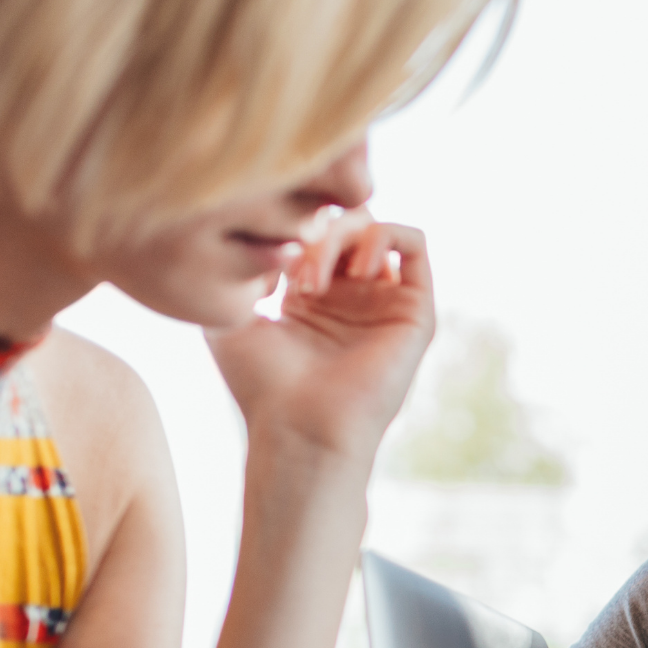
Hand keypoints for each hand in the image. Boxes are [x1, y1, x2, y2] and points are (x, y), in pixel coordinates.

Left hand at [207, 210, 434, 466]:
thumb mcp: (231, 313)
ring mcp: (387, 303)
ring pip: (377, 226)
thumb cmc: (261, 384)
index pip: (313, 227)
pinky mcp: (417, 312)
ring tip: (319, 277)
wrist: (300, 427)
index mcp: (314, 296)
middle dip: (316, 228)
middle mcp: (354, 297)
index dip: (289, 226)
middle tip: (293, 271)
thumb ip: (245, 264)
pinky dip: (384, 237)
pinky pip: (415, 243)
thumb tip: (273, 229)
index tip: (267, 262)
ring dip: (346, 234)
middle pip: (346, 220)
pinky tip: (355, 270)